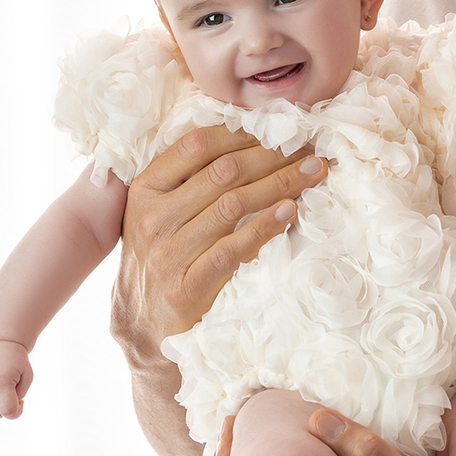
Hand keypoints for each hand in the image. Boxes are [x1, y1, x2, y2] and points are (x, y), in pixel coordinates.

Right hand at [110, 124, 327, 369]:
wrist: (142, 327)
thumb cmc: (162, 259)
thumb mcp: (161, 214)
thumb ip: (191, 180)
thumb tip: (252, 141)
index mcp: (146, 190)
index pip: (197, 145)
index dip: (243, 132)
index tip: (281, 129)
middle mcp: (152, 218)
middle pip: (223, 171)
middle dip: (274, 154)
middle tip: (311, 147)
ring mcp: (167, 254)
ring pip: (232, 205)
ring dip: (281, 184)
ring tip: (313, 172)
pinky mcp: (186, 289)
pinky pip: (232, 251)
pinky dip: (264, 228)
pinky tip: (290, 212)